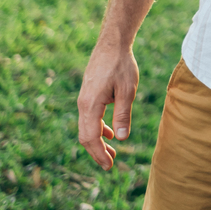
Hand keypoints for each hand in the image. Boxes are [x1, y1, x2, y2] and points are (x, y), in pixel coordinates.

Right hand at [77, 44, 138, 169]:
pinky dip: (99, 128)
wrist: (112, 43)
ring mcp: (84, 99)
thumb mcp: (127, 91)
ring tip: (112, 151)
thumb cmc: (121, 65)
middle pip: (85, 135)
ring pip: (87, 127)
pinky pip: (90, 117)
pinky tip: (111, 132)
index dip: (99, 153)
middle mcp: (83, 104)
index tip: (109, 166)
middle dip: (97, 151)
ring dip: (98, 140)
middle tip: (110, 164)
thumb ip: (123, 115)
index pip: (91, 137)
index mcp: (90, 105)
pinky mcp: (88, 94)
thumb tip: (122, 139)